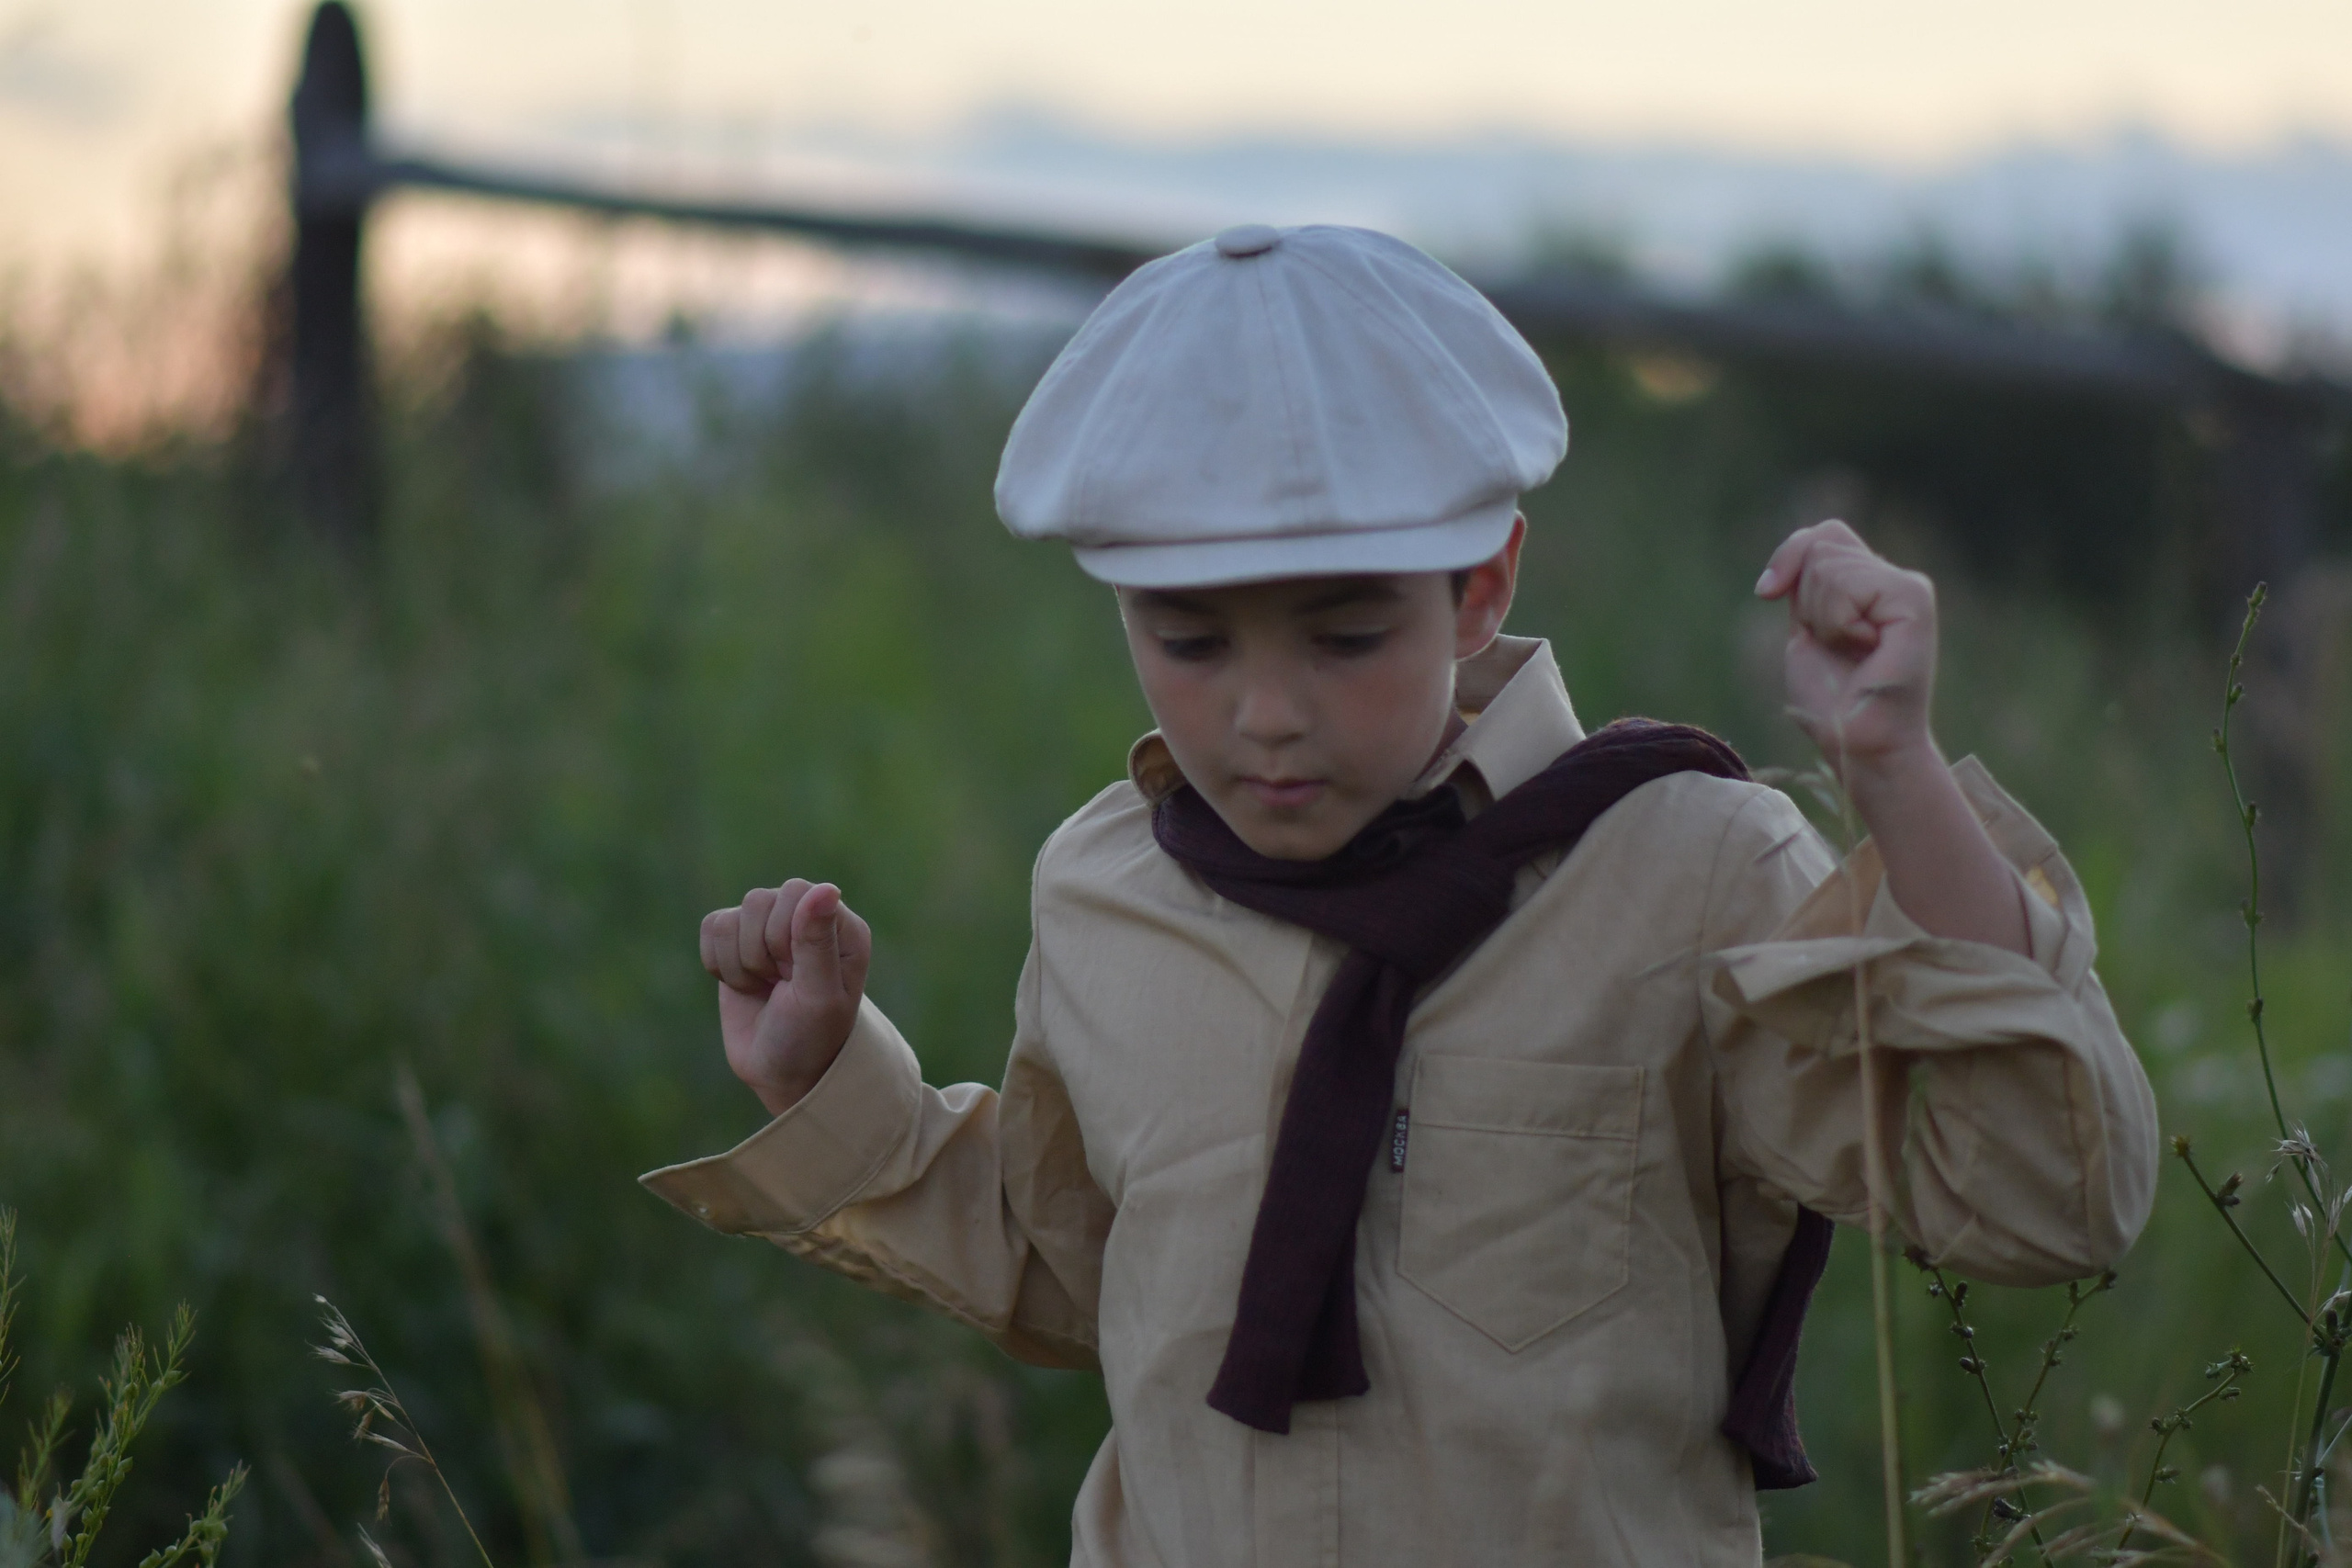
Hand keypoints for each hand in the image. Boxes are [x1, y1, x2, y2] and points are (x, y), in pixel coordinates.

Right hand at [700, 880, 872, 1115]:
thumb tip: (825, 888)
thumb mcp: (819, 995)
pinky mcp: (737, 940)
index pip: (796, 893)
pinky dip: (719, 964)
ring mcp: (770, 926)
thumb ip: (818, 941)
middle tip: (781, 986)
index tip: (795, 974)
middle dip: (761, 954)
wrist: (781, 1070)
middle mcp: (807, 917)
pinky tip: (745, 985)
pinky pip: (711, 928)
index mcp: (841, 925)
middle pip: (759, 900)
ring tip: (765, 988)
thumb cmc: (811, 1036)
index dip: (784, 935)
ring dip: (741, 964)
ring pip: (732, 917)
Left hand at [1754, 519, 1939, 780]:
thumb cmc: (1832, 700)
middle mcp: (1892, 579)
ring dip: (1822, 616)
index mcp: (1869, 583)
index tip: (1766, 593)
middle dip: (1805, 597)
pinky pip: (1850, 585)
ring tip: (1852, 651)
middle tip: (1833, 644)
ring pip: (1829, 564)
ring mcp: (1908, 587)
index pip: (1822, 535)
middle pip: (1822, 542)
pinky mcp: (1915, 600)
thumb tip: (1802, 546)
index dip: (1788, 555)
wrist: (1859, 742)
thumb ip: (1807, 584)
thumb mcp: (1806, 629)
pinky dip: (1838, 622)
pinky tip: (1865, 649)